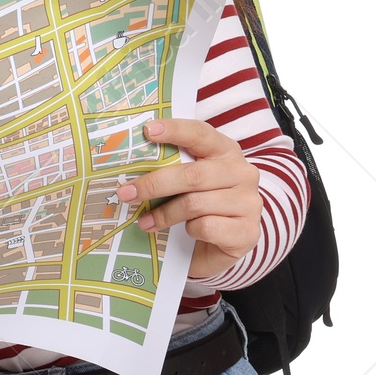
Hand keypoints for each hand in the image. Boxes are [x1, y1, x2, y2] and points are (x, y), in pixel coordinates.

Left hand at [117, 117, 260, 278]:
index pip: (201, 133)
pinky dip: (189, 230)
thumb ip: (172, 167)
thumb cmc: (200, 206)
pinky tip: (185, 231)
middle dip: (154, 184)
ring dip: (164, 214)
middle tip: (126, 193)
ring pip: (195, 204)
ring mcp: (249, 203)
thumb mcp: (187, 181)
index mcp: (226, 151)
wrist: (222, 245)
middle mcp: (243, 173)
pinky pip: (206, 227)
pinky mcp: (247, 232)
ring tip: (145, 221)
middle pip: (192, 175)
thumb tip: (130, 165)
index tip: (148, 131)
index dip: (175, 130)